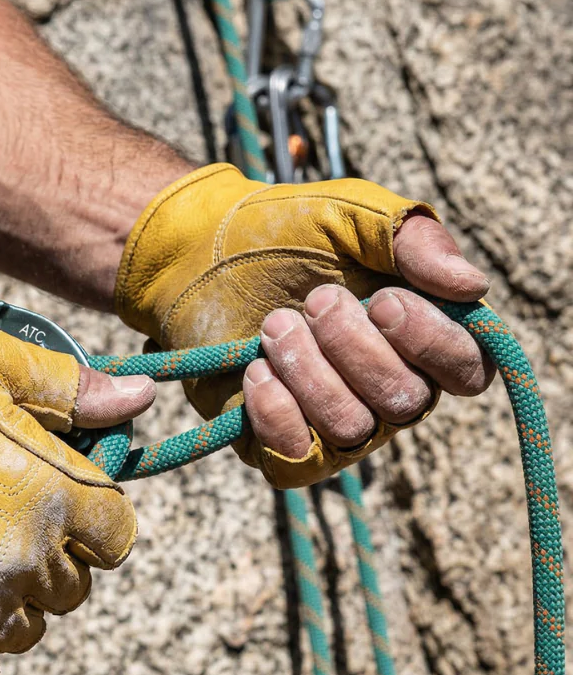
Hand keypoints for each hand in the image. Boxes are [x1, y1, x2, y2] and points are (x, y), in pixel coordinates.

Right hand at [0, 277, 152, 674]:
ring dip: (8, 605)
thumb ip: (70, 387)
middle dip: (48, 562)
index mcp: (53, 490)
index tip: (58, 509)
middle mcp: (25, 557)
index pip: (115, 536)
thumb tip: (140, 398)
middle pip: (71, 589)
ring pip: (26, 632)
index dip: (90, 523)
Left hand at [243, 215, 493, 458]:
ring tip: (274, 327)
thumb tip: (472, 287)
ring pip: (351, 428)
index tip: (385, 301)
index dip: (432, 344)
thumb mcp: (356, 215)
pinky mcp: (280, 440)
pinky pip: (297, 459)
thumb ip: (415, 240)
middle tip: (313, 301)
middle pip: (405, 402)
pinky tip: (256, 372)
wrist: (202, 251)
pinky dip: (277, 414)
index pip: (466, 370)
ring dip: (310, 372)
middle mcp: (386, 388)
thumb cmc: (288, 232)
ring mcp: (334, 419)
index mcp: (419, 337)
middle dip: (353, 348)